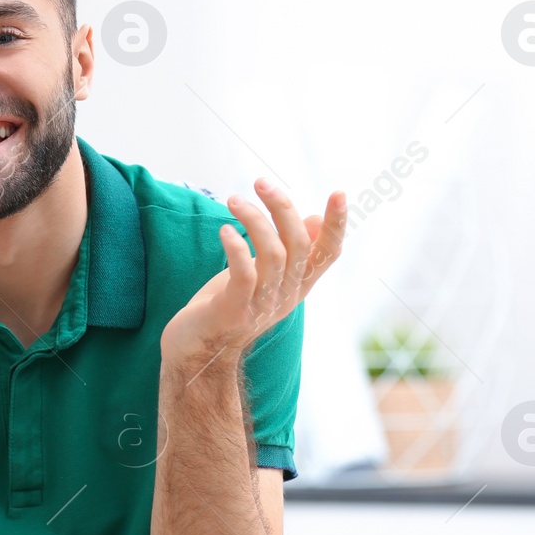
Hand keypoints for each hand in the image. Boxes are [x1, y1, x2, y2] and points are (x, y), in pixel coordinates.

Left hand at [162, 180, 345, 364]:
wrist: (196, 352)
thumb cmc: (227, 306)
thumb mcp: (263, 276)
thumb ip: (289, 251)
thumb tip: (314, 219)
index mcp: (297, 285)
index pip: (328, 254)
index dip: (337, 225)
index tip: (338, 193)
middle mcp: (286, 295)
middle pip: (298, 245)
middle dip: (282, 208)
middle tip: (260, 182)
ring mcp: (262, 305)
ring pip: (274, 255)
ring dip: (255, 220)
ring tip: (233, 200)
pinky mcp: (235, 311)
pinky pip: (244, 275)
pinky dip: (237, 248)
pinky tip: (225, 229)